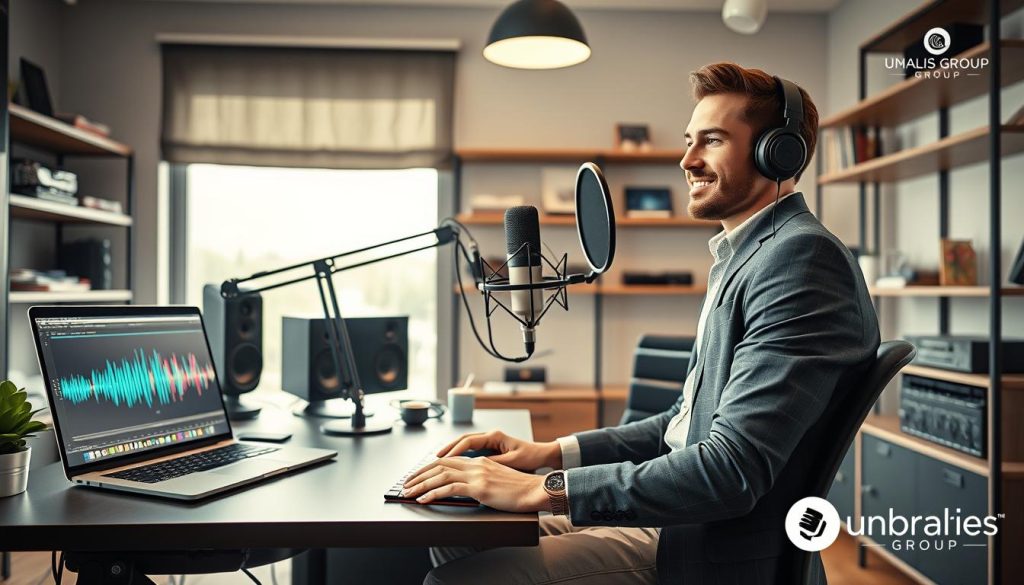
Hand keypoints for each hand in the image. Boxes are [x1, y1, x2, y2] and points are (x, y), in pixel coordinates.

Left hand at [402, 455, 548, 512]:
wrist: (535, 490)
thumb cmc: (519, 490)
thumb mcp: (496, 480)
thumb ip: (480, 480)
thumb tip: (465, 489)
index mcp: (479, 461)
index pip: (447, 460)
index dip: (429, 467)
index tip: (417, 475)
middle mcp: (476, 464)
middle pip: (440, 465)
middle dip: (419, 475)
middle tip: (406, 484)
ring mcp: (477, 475)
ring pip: (441, 475)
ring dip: (421, 484)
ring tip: (408, 492)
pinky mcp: (480, 488)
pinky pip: (449, 488)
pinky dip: (433, 493)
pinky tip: (424, 499)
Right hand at [437, 429, 561, 471]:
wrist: (543, 456)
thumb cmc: (530, 457)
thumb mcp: (512, 461)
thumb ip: (493, 462)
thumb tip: (475, 466)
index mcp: (494, 436)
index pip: (468, 441)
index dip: (454, 450)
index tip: (443, 459)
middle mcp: (490, 436)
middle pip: (463, 440)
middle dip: (448, 449)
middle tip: (435, 459)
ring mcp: (490, 441)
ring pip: (466, 445)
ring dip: (453, 452)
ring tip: (439, 461)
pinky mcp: (491, 449)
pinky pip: (472, 451)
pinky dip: (461, 456)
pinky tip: (453, 464)